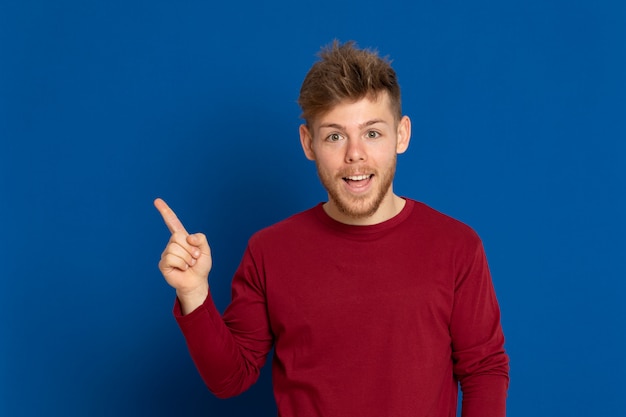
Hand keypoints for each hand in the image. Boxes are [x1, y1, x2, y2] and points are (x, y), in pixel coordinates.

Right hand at [154, 198, 210, 313]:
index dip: (165, 211)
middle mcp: (172, 243)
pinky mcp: (163, 263)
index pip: (172, 222)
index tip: (157, 201)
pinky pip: (171, 258)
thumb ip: (201, 239)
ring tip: (188, 264)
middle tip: (194, 258)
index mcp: (182, 238)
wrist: (197, 282)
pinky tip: (182, 268)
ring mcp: (167, 253)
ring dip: (187, 258)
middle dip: (190, 249)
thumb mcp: (206, 250)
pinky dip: (181, 264)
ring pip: (175, 248)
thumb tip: (187, 237)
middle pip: (178, 236)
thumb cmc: (201, 266)